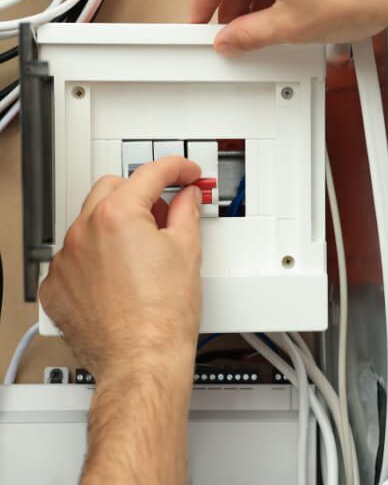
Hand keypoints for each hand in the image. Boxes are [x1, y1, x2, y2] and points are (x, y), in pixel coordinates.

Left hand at [40, 156, 202, 384]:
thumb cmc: (163, 316)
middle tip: (165, 210)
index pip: (151, 173)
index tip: (186, 173)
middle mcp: (84, 232)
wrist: (142, 361)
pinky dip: (96, 254)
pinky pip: (75, 254)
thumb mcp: (187, 251)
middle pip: (113, 187)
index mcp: (118, 216)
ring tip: (143, 249)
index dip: (177, 168)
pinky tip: (119, 273)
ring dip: (116, 223)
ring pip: (90, 219)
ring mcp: (66, 260)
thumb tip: (187, 197)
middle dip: (141, 192)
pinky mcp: (56, 285)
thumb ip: (186, 211)